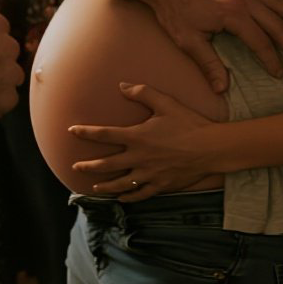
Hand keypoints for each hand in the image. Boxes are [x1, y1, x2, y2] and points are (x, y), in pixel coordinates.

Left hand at [70, 81, 221, 198]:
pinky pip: (140, 195)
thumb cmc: (189, 123)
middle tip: (76, 167)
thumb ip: (143, 92)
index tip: (72, 131)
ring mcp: (149, 174)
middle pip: (107, 164)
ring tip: (94, 187)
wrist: (210, 148)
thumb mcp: (166, 103)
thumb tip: (122, 85)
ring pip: (121, 184)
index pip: (105, 134)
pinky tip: (121, 198)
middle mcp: (139, 158)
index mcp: (137, 137)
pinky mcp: (161, 185)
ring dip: (105, 186)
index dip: (86, 132)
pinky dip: (129, 197)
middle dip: (89, 166)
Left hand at [127, 0, 282, 91]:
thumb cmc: (173, 10)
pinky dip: (282, 1)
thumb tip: (222, 89)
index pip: (260, 41)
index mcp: (231, 13)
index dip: (271, 59)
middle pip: (275, 22)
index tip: (279, 73)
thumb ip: (208, 64)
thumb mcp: (188, 40)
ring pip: (276, 3)